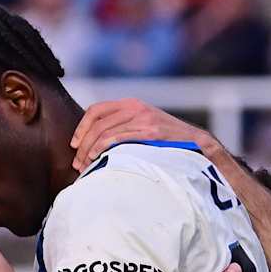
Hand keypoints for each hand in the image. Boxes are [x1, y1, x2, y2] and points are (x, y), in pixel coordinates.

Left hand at [70, 99, 218, 172]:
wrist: (197, 144)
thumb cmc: (166, 140)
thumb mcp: (143, 125)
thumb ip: (122, 126)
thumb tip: (93, 143)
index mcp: (131, 104)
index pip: (96, 110)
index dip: (81, 127)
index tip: (73, 144)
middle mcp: (135, 108)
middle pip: (96, 123)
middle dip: (82, 144)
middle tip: (78, 163)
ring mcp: (142, 119)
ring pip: (104, 132)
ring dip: (89, 151)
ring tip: (85, 166)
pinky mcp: (149, 132)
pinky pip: (117, 138)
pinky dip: (102, 150)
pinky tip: (97, 160)